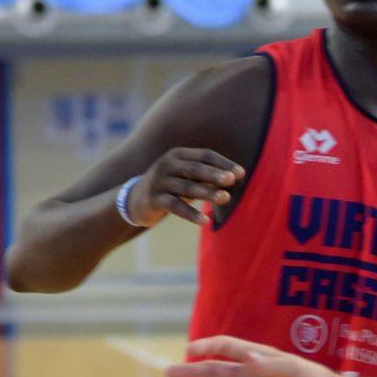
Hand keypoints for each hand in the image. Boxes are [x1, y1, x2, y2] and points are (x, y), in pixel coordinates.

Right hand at [129, 147, 243, 226]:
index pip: (204, 155)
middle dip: (214, 174)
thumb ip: (205, 175)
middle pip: (195, 169)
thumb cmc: (170, 186)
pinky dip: (190, 213)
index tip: (241, 174)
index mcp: (178, 154)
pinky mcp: (154, 199)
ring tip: (225, 198)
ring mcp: (159, 182)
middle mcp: (167, 165)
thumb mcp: (185, 176)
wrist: (135, 200)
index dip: (223, 163)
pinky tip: (205, 221)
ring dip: (207, 192)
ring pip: (187, 187)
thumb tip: (234, 177)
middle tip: (231, 180)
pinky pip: (175, 206)